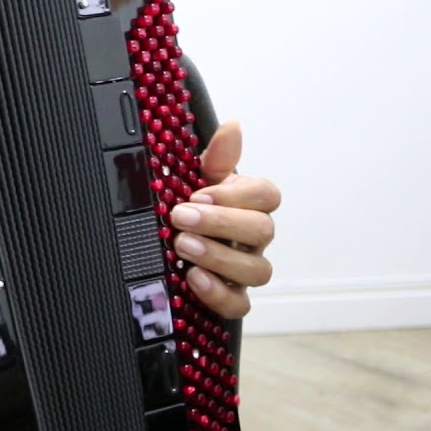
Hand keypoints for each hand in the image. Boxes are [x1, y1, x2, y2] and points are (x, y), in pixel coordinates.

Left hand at [168, 120, 279, 318]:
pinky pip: (239, 304)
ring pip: (257, 270)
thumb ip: (216, 158)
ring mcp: (245, 270)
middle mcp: (253, 238)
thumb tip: (232, 126)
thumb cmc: (188, 209)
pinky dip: (218, 293)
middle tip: (180, 216)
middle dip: (220, 222)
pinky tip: (193, 278)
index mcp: (247, 204)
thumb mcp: (195, 180)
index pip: (266, 195)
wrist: (164, 249)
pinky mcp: (231, 298)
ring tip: (183, 246)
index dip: (236, 195)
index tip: (198, 192)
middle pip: (263, 230)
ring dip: (219, 257)